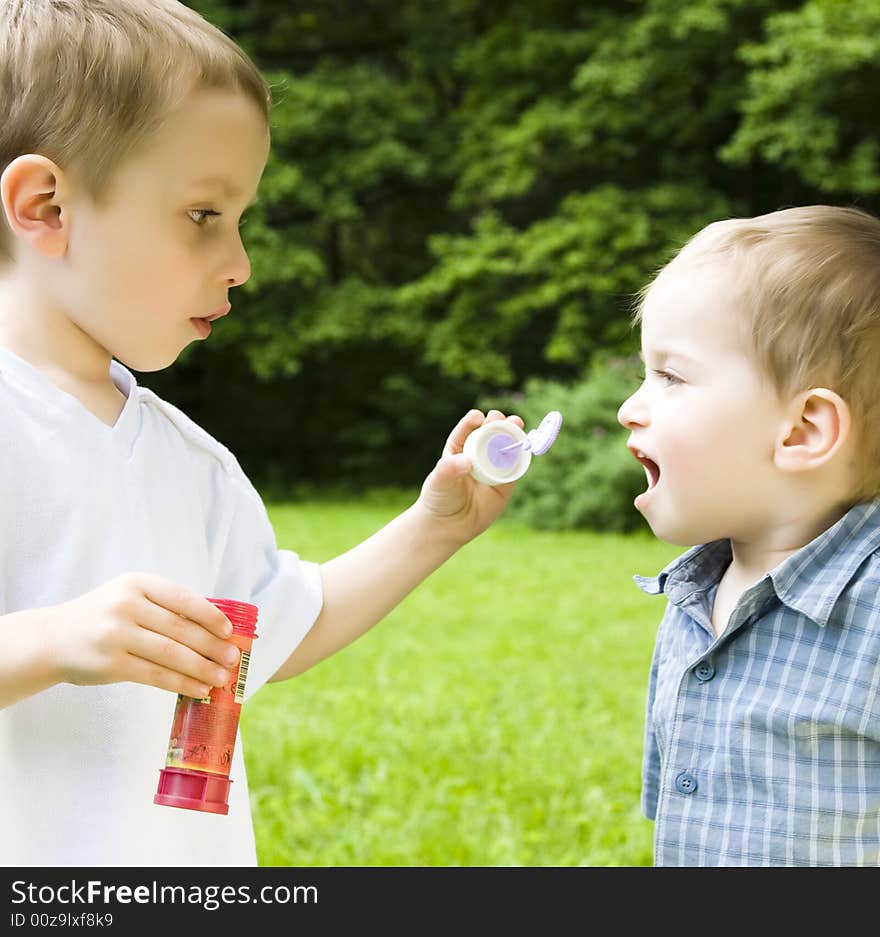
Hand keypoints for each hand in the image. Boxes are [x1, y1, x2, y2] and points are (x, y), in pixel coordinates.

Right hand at [43, 573, 240, 696]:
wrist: (51, 639)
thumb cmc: (102, 617)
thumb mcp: (128, 597)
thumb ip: (163, 606)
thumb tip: (215, 628)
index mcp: (137, 583)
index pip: (183, 598)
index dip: (211, 616)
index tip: (229, 631)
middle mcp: (126, 605)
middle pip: (181, 628)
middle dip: (212, 646)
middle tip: (233, 659)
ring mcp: (116, 635)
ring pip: (171, 654)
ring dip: (202, 668)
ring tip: (222, 677)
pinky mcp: (111, 664)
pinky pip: (156, 675)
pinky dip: (182, 683)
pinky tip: (199, 688)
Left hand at [416, 408, 523, 544]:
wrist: (450, 526)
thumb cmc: (440, 498)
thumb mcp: (439, 481)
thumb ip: (448, 469)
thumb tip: (465, 462)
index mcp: (459, 448)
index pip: (468, 429)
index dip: (474, 420)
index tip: (478, 417)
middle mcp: (478, 454)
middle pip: (490, 432)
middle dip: (496, 422)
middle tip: (499, 418)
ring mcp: (493, 467)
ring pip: (505, 446)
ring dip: (512, 432)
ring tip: (516, 423)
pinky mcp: (506, 482)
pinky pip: (515, 466)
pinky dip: (520, 455)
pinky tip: (523, 446)